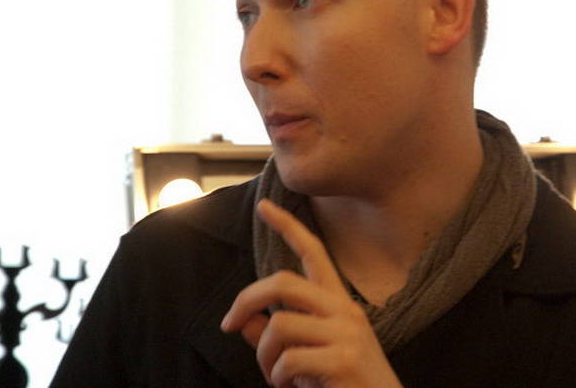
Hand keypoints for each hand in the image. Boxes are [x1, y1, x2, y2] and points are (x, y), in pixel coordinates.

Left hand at [220, 198, 402, 387]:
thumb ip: (278, 336)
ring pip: (278, 325)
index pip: (313, 253)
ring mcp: (346, 334)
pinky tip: (289, 386)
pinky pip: (287, 360)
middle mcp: (345, 311)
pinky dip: (277, 376)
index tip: (264, 206)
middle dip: (247, 299)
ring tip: (275, 376)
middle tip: (228, 323)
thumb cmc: (345, 385)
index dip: (288, 227)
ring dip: (263, 356)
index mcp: (339, 304)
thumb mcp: (311, 354)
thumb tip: (243, 323)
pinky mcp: (342, 360)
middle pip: (283, 283)